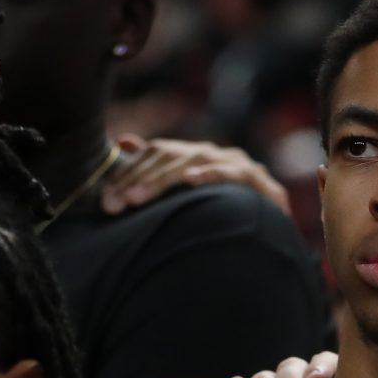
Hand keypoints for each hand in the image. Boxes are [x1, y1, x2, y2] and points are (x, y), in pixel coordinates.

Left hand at [102, 134, 289, 214]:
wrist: (271, 237)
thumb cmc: (224, 216)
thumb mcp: (185, 196)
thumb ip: (157, 169)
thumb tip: (124, 140)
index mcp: (194, 157)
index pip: (156, 153)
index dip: (129, 172)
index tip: (106, 199)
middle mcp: (214, 155)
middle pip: (170, 156)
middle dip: (139, 180)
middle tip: (115, 203)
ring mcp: (237, 165)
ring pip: (194, 161)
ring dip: (164, 179)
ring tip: (139, 198)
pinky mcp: (260, 181)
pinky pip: (233, 174)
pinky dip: (211, 174)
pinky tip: (191, 180)